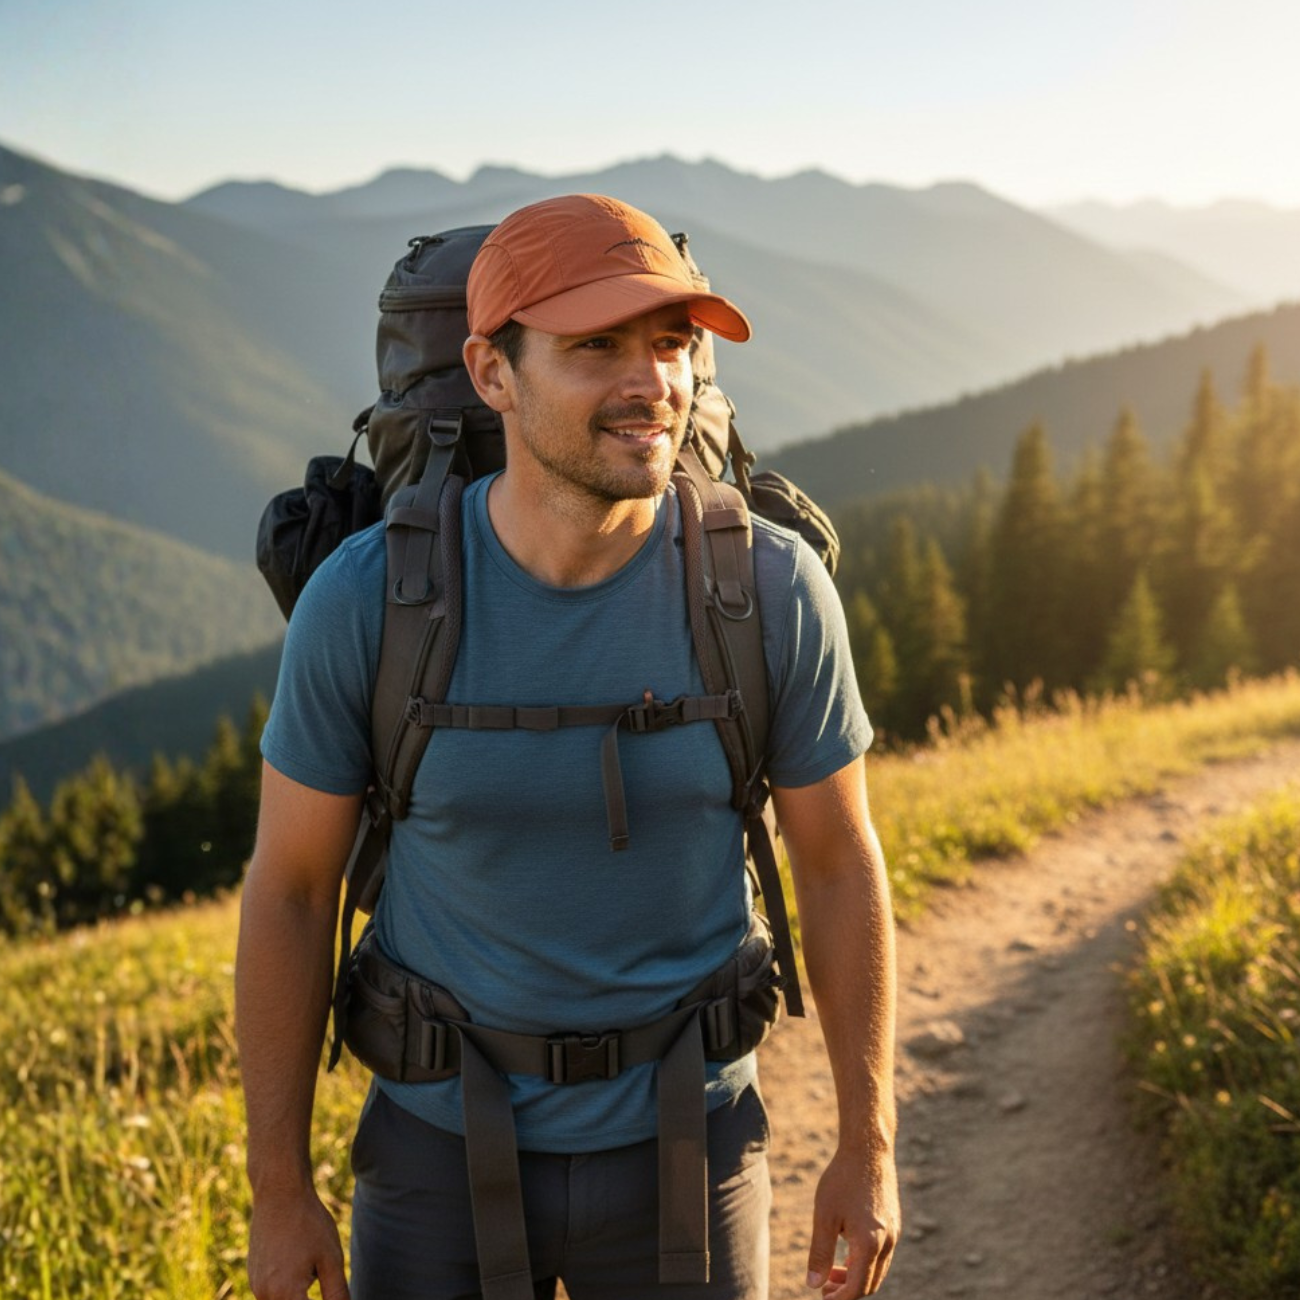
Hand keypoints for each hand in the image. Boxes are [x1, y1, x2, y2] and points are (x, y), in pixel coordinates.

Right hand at [247, 1185, 350, 1299]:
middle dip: (307, 1299)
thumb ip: (337, 1293)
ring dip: (298, 1296)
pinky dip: (287, 1289)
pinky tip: (299, 1263)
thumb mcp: (331, 1258)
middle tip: (318, 1272)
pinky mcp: (253, 1276)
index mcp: (286, 1294)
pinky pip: (271, 1294)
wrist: (279, 1193)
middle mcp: (265, 1295)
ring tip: (309, 1263)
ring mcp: (256, 1286)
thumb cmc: (308, 1223)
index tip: (329, 1289)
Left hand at [805, 1145, 899, 1295]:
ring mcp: (894, 1233)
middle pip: (869, 1284)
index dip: (840, 1299)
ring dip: (856, 1276)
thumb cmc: (842, 1179)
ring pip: (878, 1270)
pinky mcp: (894, 1223)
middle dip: (847, 1290)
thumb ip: (820, 1252)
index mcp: (869, 1244)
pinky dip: (865, 1262)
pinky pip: (883, 1254)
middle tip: (824, 1285)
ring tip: (833, 1269)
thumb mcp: (824, 1216)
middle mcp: (887, 1243)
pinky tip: (847, 1249)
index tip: (822, 1297)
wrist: (868, 1149)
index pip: (857, 1288)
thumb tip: (813, 1284)